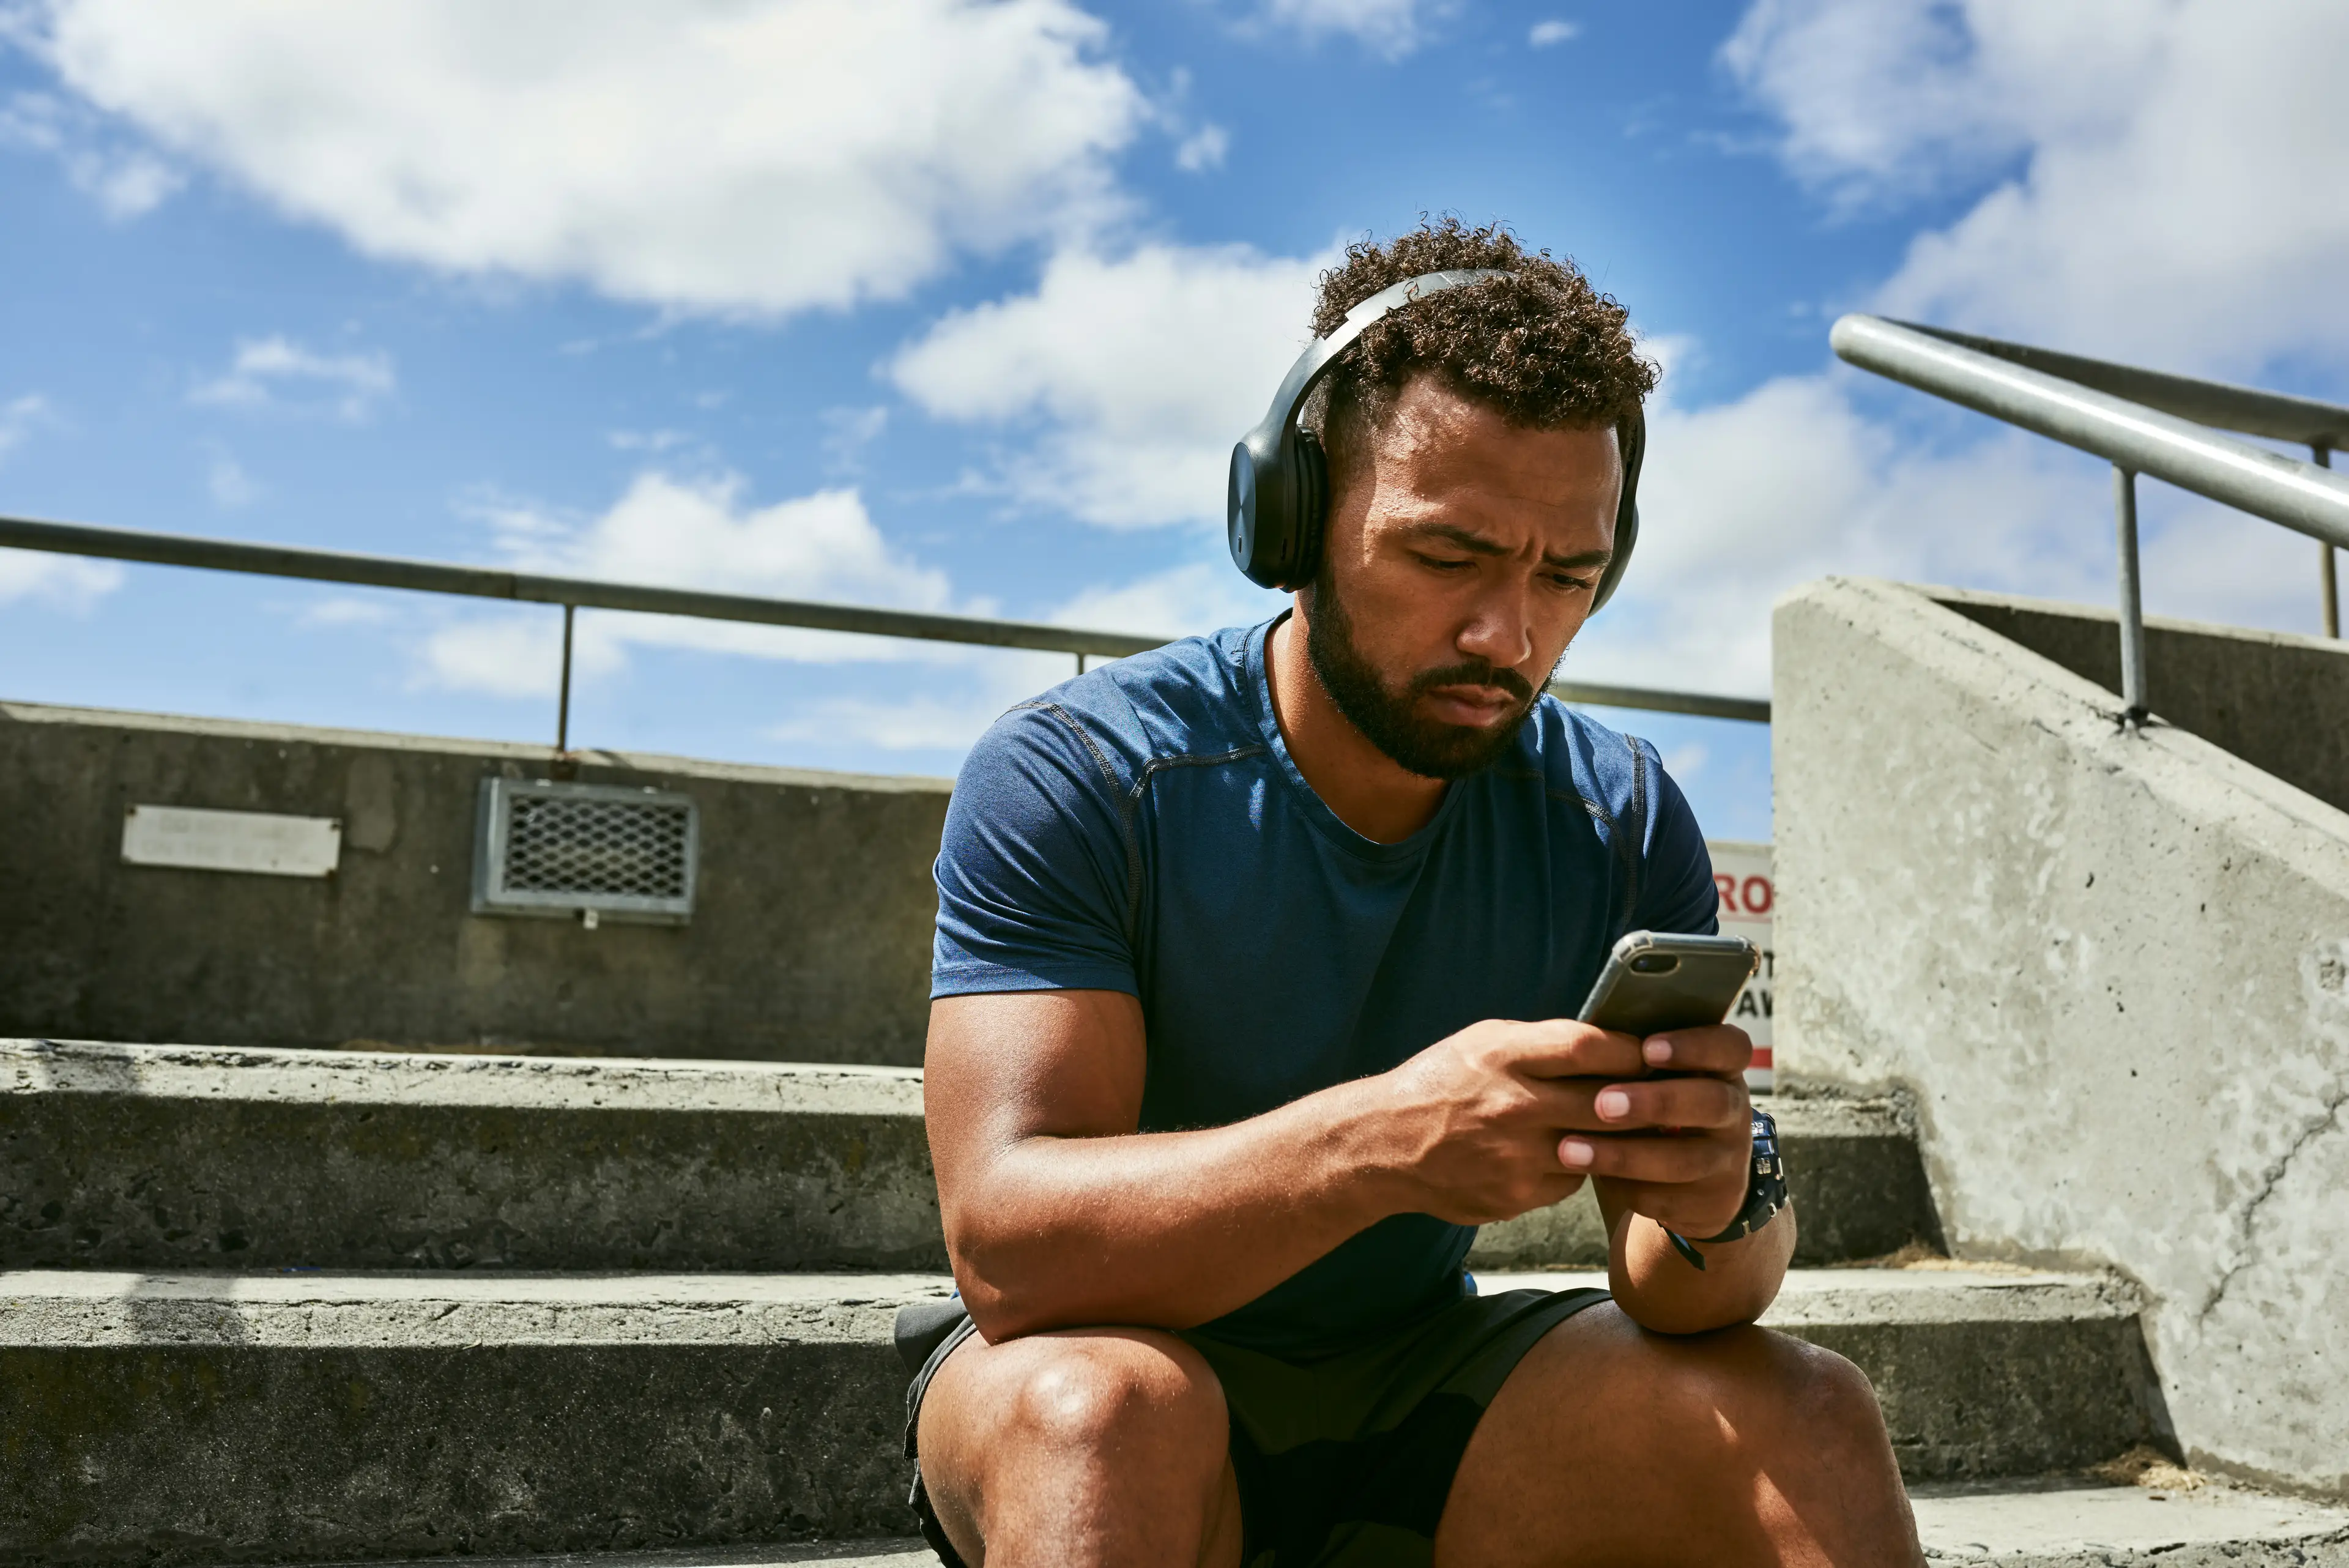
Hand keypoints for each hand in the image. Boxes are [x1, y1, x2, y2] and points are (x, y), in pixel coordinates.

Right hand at [1373, 1017, 1669, 1224]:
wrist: (1386, 1145)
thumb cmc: (1441, 1083)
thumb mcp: (1484, 1041)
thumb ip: (1543, 1042)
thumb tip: (1607, 1042)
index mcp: (1505, 1056)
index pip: (1590, 1047)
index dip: (1632, 1050)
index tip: (1653, 1052)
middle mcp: (1513, 1105)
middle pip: (1608, 1102)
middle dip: (1642, 1099)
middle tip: (1665, 1094)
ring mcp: (1516, 1156)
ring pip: (1598, 1148)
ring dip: (1617, 1139)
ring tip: (1630, 1126)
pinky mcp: (1516, 1196)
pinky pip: (1571, 1180)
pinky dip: (1578, 1166)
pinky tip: (1570, 1152)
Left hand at [1565, 1025, 1754, 1237]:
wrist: (1694, 1177)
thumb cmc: (1658, 1103)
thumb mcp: (1661, 1076)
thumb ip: (1635, 1059)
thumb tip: (1581, 1042)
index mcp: (1723, 1069)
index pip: (1731, 1047)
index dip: (1695, 1046)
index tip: (1647, 1048)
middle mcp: (1733, 1111)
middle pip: (1711, 1103)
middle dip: (1655, 1102)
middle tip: (1602, 1104)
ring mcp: (1727, 1159)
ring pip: (1685, 1160)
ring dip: (1624, 1156)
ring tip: (1570, 1149)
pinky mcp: (1711, 1202)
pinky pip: (1667, 1197)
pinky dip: (1625, 1188)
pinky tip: (1590, 1176)